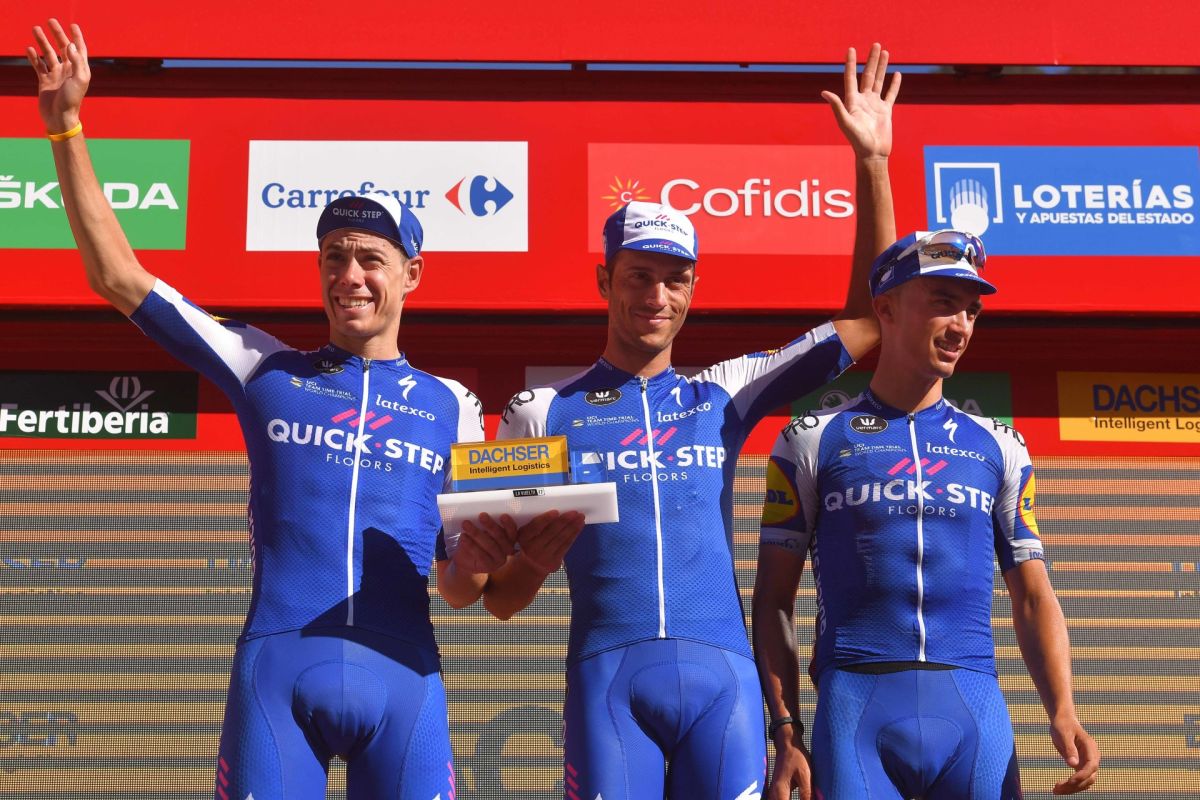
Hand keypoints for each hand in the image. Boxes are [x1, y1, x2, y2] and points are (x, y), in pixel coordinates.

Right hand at [27, 19, 90, 133]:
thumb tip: (70, 45)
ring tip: (36, 29)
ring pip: (49, 54)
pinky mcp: (45, 81)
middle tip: (50, 21)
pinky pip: (38, 65)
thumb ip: (77, 61)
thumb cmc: (72, 100)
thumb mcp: (79, 79)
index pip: (79, 49)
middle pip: (63, 48)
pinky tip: (29, 49)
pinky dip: (34, 57)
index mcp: (80, 70)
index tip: (73, 25)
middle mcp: (68, 71)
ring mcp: (56, 76)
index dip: (77, 37)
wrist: (60, 117)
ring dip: (43, 42)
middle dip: (57, 34)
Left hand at [454, 513, 517, 574]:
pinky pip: (480, 555)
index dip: (509, 524)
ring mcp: (499, 560)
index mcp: (510, 540)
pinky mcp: (489, 567)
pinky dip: (470, 545)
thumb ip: (486, 526)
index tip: (503, 516)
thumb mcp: (484, 532)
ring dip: (476, 533)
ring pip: (490, 545)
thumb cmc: (477, 542)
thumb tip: (481, 514)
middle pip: (500, 537)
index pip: (512, 531)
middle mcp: (508, 550)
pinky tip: (463, 537)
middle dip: (490, 525)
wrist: (467, 562)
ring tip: (466, 524)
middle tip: (481, 515)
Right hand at [516, 510, 584, 575]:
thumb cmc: (529, 544)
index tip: (556, 511)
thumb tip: (553, 511)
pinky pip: (566, 546)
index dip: (545, 519)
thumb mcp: (524, 535)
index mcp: (524, 539)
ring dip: (572, 527)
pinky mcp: (555, 562)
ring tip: (580, 517)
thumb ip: (533, 525)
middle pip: (551, 532)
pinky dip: (574, 535)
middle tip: (574, 512)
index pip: (535, 527)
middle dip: (564, 521)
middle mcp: (533, 548)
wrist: (530, 567)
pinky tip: (579, 526)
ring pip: (561, 539)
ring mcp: (545, 556)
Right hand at [769, 734, 812, 799]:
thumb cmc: (797, 757)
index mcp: (780, 791)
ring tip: (803, 798)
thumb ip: (807, 793)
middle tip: (805, 799)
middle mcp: (774, 792)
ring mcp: (774, 790)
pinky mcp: (777, 788)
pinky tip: (788, 799)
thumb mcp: (805, 775)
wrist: (787, 744)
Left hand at [821, 43, 899, 160]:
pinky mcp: (886, 111)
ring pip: (879, 81)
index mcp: (852, 102)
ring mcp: (875, 105)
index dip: (851, 63)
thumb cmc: (857, 141)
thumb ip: (837, 106)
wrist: (872, 154)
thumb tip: (824, 92)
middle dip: (871, 60)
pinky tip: (897, 74)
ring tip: (885, 52)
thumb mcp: (845, 122)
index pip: (851, 78)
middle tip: (875, 44)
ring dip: (882, 67)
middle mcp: (863, 101)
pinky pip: (891, 94)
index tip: (851, 49)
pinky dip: (894, 84)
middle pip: (867, 75)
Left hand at [1050, 715, 1099, 793]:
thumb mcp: (1063, 734)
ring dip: (1072, 788)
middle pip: (1090, 777)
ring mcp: (1088, 763)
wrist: (1063, 721)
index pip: (1091, 766)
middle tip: (1056, 789)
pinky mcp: (1082, 766)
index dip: (1082, 775)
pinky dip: (1071, 785)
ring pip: (1085, 782)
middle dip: (1075, 785)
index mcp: (1091, 747)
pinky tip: (1060, 788)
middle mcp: (1093, 757)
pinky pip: (1080, 780)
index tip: (1069, 781)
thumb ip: (1069, 748)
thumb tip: (1073, 765)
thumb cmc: (1063, 725)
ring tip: (1055, 791)